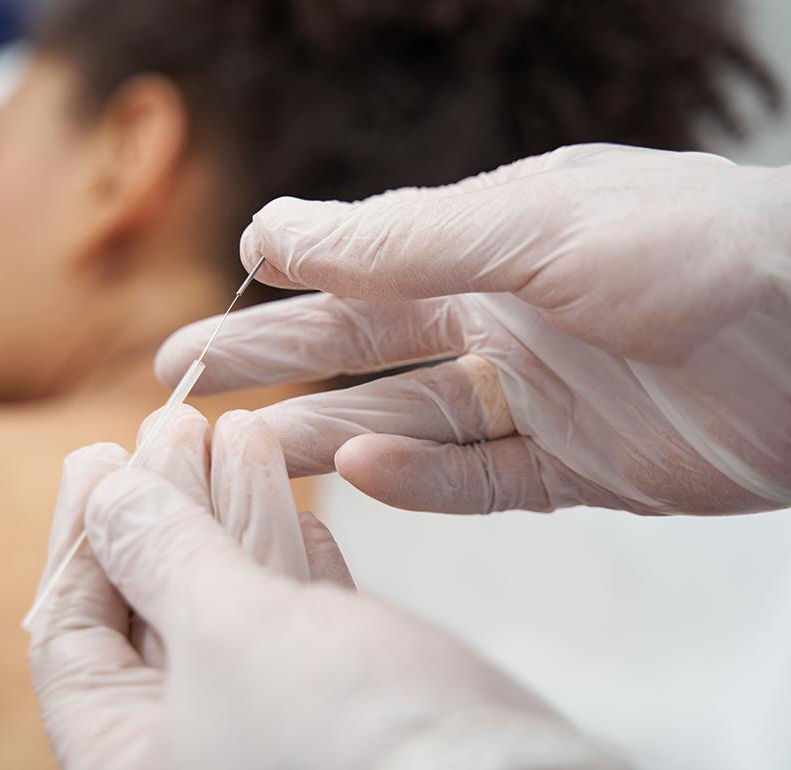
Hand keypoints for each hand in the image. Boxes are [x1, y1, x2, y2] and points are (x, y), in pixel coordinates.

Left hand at [27, 405, 621, 768]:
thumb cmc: (353, 741)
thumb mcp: (228, 631)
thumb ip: (160, 554)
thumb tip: (104, 494)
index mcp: (131, 759)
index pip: (70, 636)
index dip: (80, 539)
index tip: (98, 458)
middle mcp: (194, 750)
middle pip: (154, 609)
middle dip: (167, 508)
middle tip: (174, 423)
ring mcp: (271, 727)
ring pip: (232, 604)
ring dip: (234, 513)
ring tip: (236, 428)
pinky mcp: (344, 708)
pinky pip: (299, 622)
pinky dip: (293, 558)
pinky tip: (298, 506)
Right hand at [156, 144, 790, 514]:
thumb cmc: (700, 249)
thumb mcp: (537, 225)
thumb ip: (407, 238)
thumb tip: (279, 232)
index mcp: (492, 243)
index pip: (364, 267)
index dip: (288, 283)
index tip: (222, 290)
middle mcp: (504, 316)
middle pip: (363, 347)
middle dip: (274, 362)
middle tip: (185, 378)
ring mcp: (537, 394)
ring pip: (404, 420)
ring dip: (323, 433)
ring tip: (245, 450)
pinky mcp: (576, 465)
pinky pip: (477, 479)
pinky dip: (417, 481)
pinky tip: (362, 474)